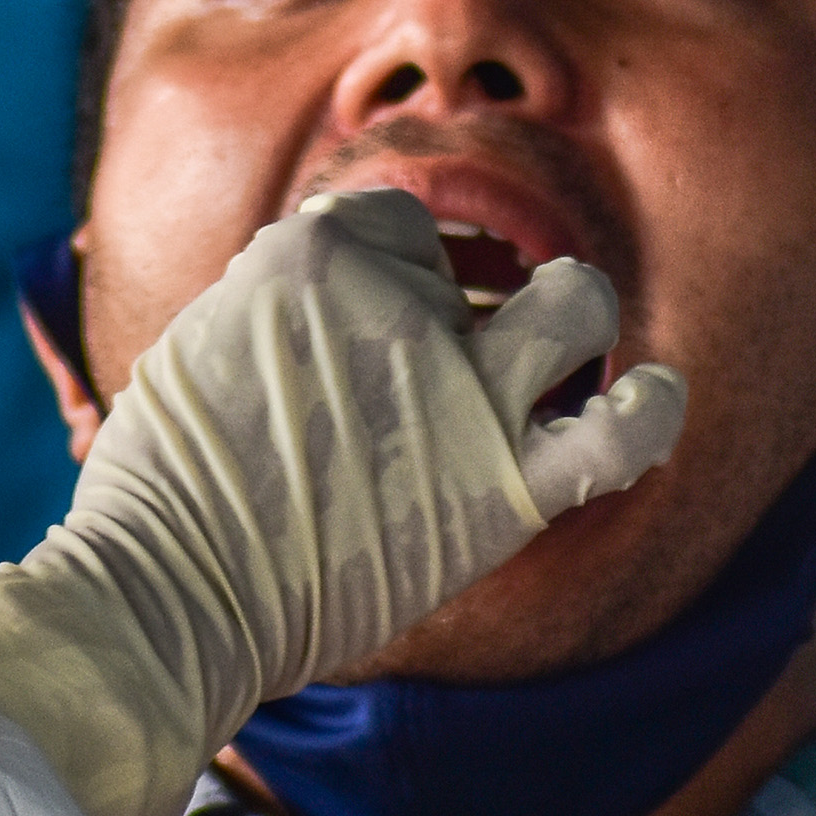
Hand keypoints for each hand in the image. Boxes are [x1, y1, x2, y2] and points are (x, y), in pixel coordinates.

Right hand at [0, 189, 685, 815]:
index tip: (379, 323)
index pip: (399, 224)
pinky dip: (649, 413)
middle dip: (485, 283)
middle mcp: (400, 299)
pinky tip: (648, 404)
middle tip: (467, 339)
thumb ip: (275, 313)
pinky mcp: (506, 482)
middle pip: (486, 256)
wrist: (176, 591)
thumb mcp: (198, 346)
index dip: (402, 270)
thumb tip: (313, 319)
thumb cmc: (166, 493)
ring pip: (578, 307)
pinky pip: (621, 431)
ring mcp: (463, 386)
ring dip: (578, 319)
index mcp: (315, 249)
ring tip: (565, 353)